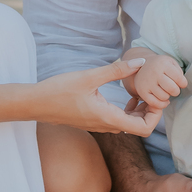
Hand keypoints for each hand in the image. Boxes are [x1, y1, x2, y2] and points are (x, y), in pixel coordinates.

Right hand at [31, 57, 155, 136]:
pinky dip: (127, 110)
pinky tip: (125, 95)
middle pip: (139, 128)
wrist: (36, 104)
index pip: (144, 128)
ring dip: (139, 111)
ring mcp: (100, 125)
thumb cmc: (59, 90)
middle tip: (152, 92)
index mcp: (108, 118)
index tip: (155, 97)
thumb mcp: (89, 77)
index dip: (155, 115)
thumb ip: (116, 70)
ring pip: (129, 125)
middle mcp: (107, 126)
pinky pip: (119, 121)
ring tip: (140, 92)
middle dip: (150, 112)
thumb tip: (140, 63)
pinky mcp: (94, 121)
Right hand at [123, 50, 186, 108]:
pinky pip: (155, 103)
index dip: (183, 83)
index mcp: (163, 64)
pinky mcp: (142, 91)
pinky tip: (163, 99)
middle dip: (176, 91)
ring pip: (164, 97)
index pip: (179, 78)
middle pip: (172, 89)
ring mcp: (147, 83)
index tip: (181, 83)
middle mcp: (154, 73)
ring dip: (167, 96)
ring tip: (165, 91)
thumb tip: (182, 84)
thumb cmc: (159, 66)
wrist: (139, 66)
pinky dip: (162, 104)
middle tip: (173, 88)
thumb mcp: (170, 62)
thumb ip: (178, 71)